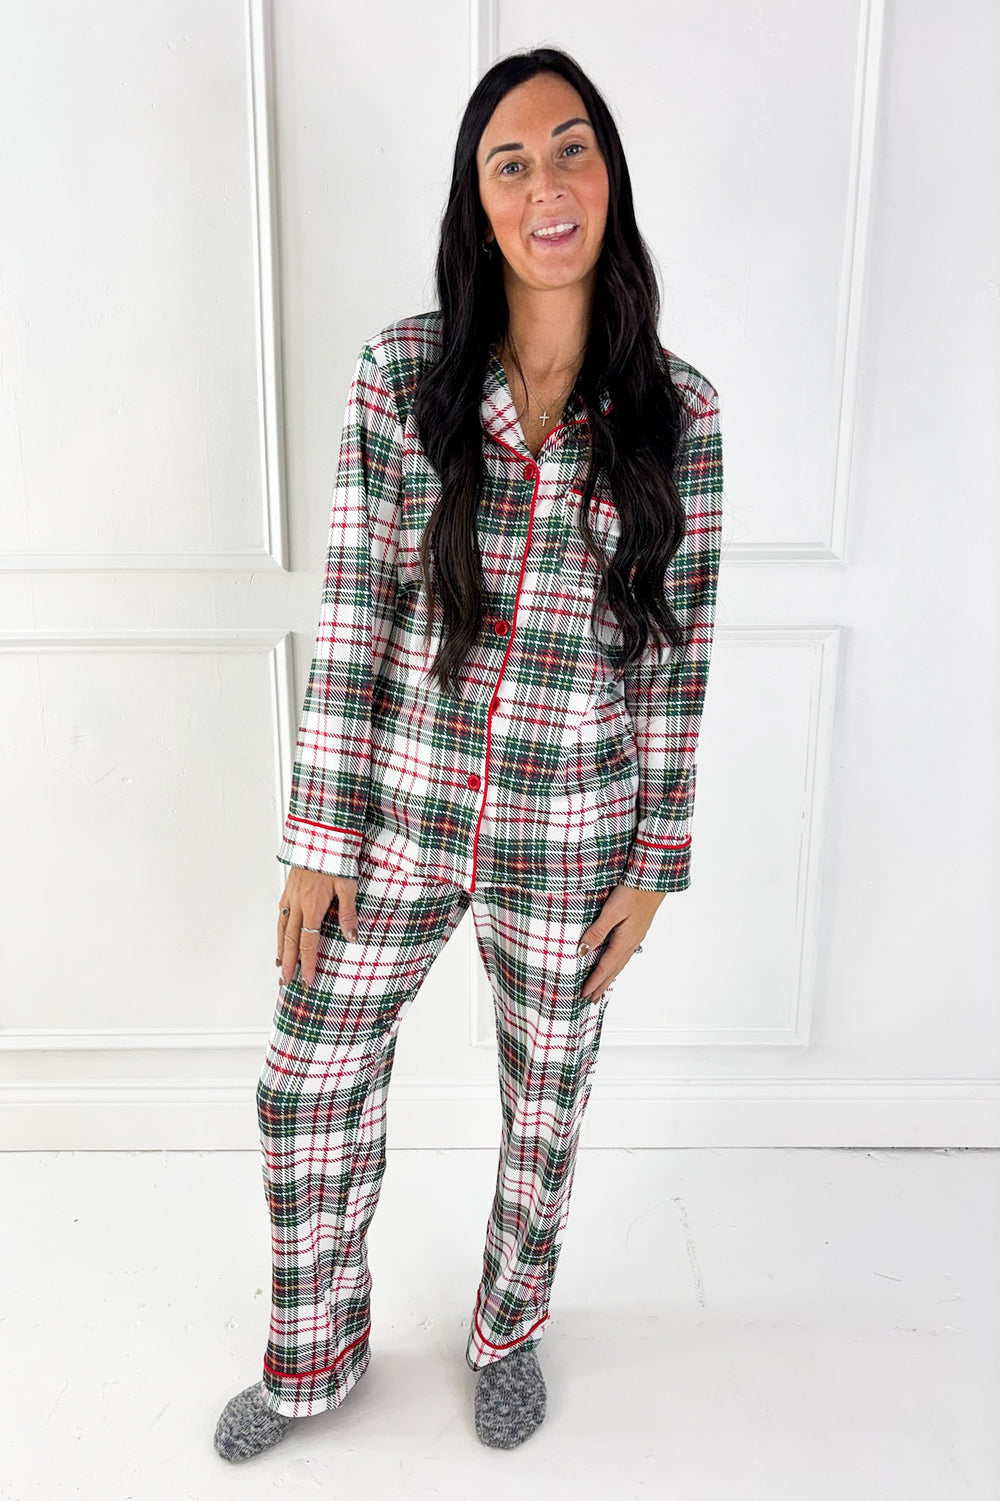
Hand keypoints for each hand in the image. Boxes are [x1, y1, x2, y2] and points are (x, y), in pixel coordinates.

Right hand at [276, 867, 358, 987]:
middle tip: (287, 981)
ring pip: (282, 929)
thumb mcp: (348, 886)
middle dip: (290, 963)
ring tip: (280, 966)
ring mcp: (291, 896)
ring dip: (281, 949)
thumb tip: (351, 936)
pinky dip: (279, 930)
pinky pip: (281, 915)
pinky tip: (281, 936)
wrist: (320, 836)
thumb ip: (348, 913)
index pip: (309, 942)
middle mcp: (298, 904)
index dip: (307, 963)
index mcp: (312, 906)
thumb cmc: (335, 858)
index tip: (307, 979)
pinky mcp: (289, 889)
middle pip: (291, 941)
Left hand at [578, 885, 664, 999]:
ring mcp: (636, 936)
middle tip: (591, 999)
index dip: (594, 981)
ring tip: (601, 987)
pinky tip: (614, 962)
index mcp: (625, 941)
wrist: (653, 878)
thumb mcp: (611, 911)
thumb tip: (582, 951)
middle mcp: (632, 942)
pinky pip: (625, 953)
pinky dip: (617, 963)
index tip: (584, 994)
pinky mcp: (637, 929)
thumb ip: (597, 931)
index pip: (605, 967)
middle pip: (614, 969)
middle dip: (602, 985)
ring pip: (620, 962)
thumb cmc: (633, 891)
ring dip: (609, 976)